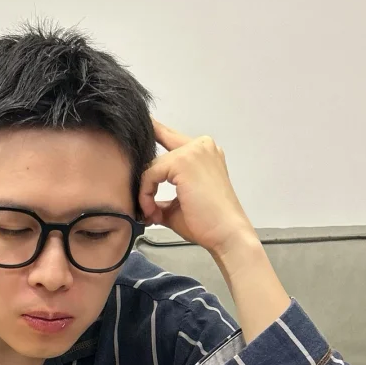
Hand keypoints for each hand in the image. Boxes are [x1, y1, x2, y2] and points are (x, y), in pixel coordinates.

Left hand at [139, 120, 257, 260]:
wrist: (226, 234)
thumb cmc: (208, 223)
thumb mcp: (178, 204)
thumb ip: (160, 196)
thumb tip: (142, 200)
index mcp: (204, 153)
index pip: (170, 137)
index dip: (154, 133)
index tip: (138, 131)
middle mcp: (201, 146)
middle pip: (157, 147)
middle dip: (145, 174)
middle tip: (144, 203)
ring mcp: (193, 150)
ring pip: (151, 166)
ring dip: (146, 192)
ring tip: (153, 214)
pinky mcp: (182, 161)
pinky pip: (150, 174)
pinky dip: (146, 195)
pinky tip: (153, 212)